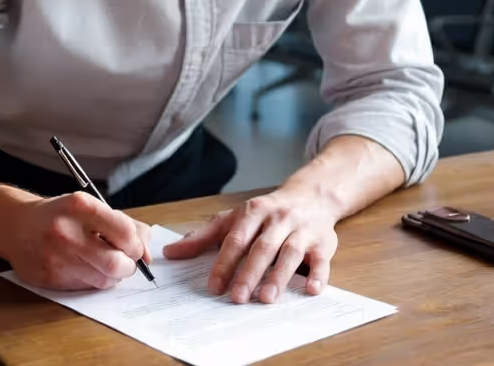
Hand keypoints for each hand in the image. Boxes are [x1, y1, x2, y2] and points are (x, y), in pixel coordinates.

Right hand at [1, 192, 152, 290]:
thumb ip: (125, 225)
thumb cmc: (62, 215)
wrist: (17, 225)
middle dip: (128, 267)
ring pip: (102, 280)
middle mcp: (66, 231)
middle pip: (115, 263)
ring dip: (111, 276)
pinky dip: (91, 281)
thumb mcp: (91, 207)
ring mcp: (54, 257)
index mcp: (80, 206)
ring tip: (102, 263)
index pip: (125, 232)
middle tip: (124, 262)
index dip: (136, 245)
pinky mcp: (47, 278)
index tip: (134, 247)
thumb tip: (148, 253)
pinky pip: (84, 288)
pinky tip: (82, 267)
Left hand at [163, 188, 338, 303]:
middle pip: (263, 247)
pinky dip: (318, 275)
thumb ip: (203, 236)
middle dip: (249, 272)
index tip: (214, 286)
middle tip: (237, 297)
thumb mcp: (234, 218)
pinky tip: (311, 290)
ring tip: (266, 298)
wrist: (312, 195)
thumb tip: (170, 252)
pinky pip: (322, 259)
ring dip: (279, 276)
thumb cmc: (267, 212)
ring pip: (290, 253)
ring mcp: (302, 230)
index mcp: (254, 212)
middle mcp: (279, 219)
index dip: (224, 262)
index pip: (236, 239)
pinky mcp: (323, 242)